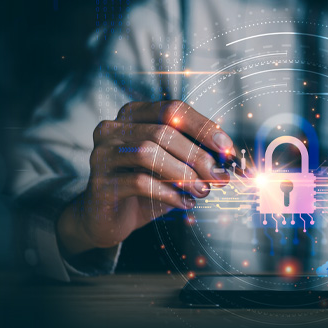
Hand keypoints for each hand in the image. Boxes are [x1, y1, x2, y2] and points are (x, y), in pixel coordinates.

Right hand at [57, 100, 234, 255]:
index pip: (172, 109)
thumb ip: (193, 156)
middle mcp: (113, 128)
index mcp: (134, 114)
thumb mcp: (171, 166)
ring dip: (183, 174)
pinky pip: (138, 182)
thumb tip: (228, 159)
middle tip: (220, 178)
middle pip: (163, 132)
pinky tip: (185, 204)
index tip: (227, 149)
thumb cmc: (143, 187)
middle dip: (198, 156)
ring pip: (148, 153)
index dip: (203, 127)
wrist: (106, 218)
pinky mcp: (100, 183)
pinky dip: (168, 193)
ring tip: (203, 191)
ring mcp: (102, 154)